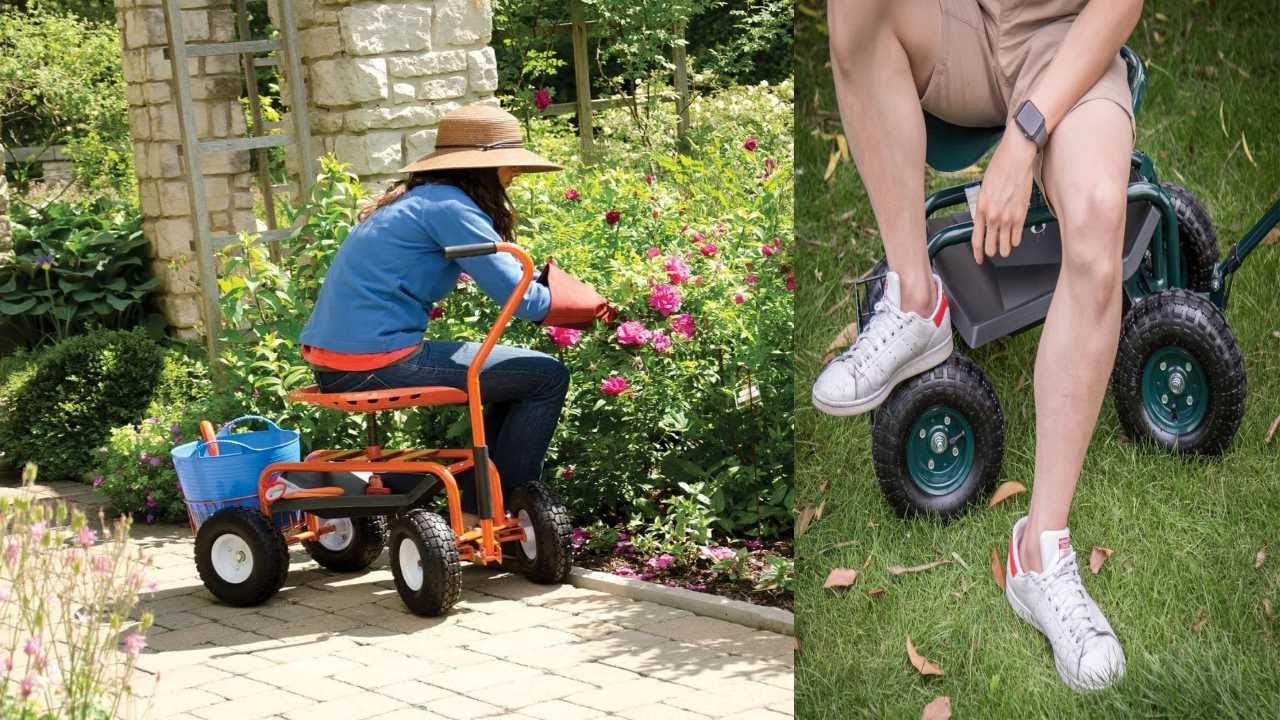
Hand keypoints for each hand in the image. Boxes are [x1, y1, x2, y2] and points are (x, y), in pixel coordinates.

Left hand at [972, 133, 1036, 264]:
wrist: (1016, 158)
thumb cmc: (999, 169)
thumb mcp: (984, 189)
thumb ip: (984, 207)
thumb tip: (985, 219)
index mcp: (981, 209)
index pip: (977, 239)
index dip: (977, 253)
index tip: (979, 259)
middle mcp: (994, 216)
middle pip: (991, 246)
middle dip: (991, 252)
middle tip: (992, 253)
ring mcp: (1008, 217)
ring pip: (1005, 245)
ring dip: (1004, 250)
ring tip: (1004, 250)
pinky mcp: (1022, 214)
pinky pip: (1017, 236)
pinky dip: (1015, 240)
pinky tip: (1014, 241)